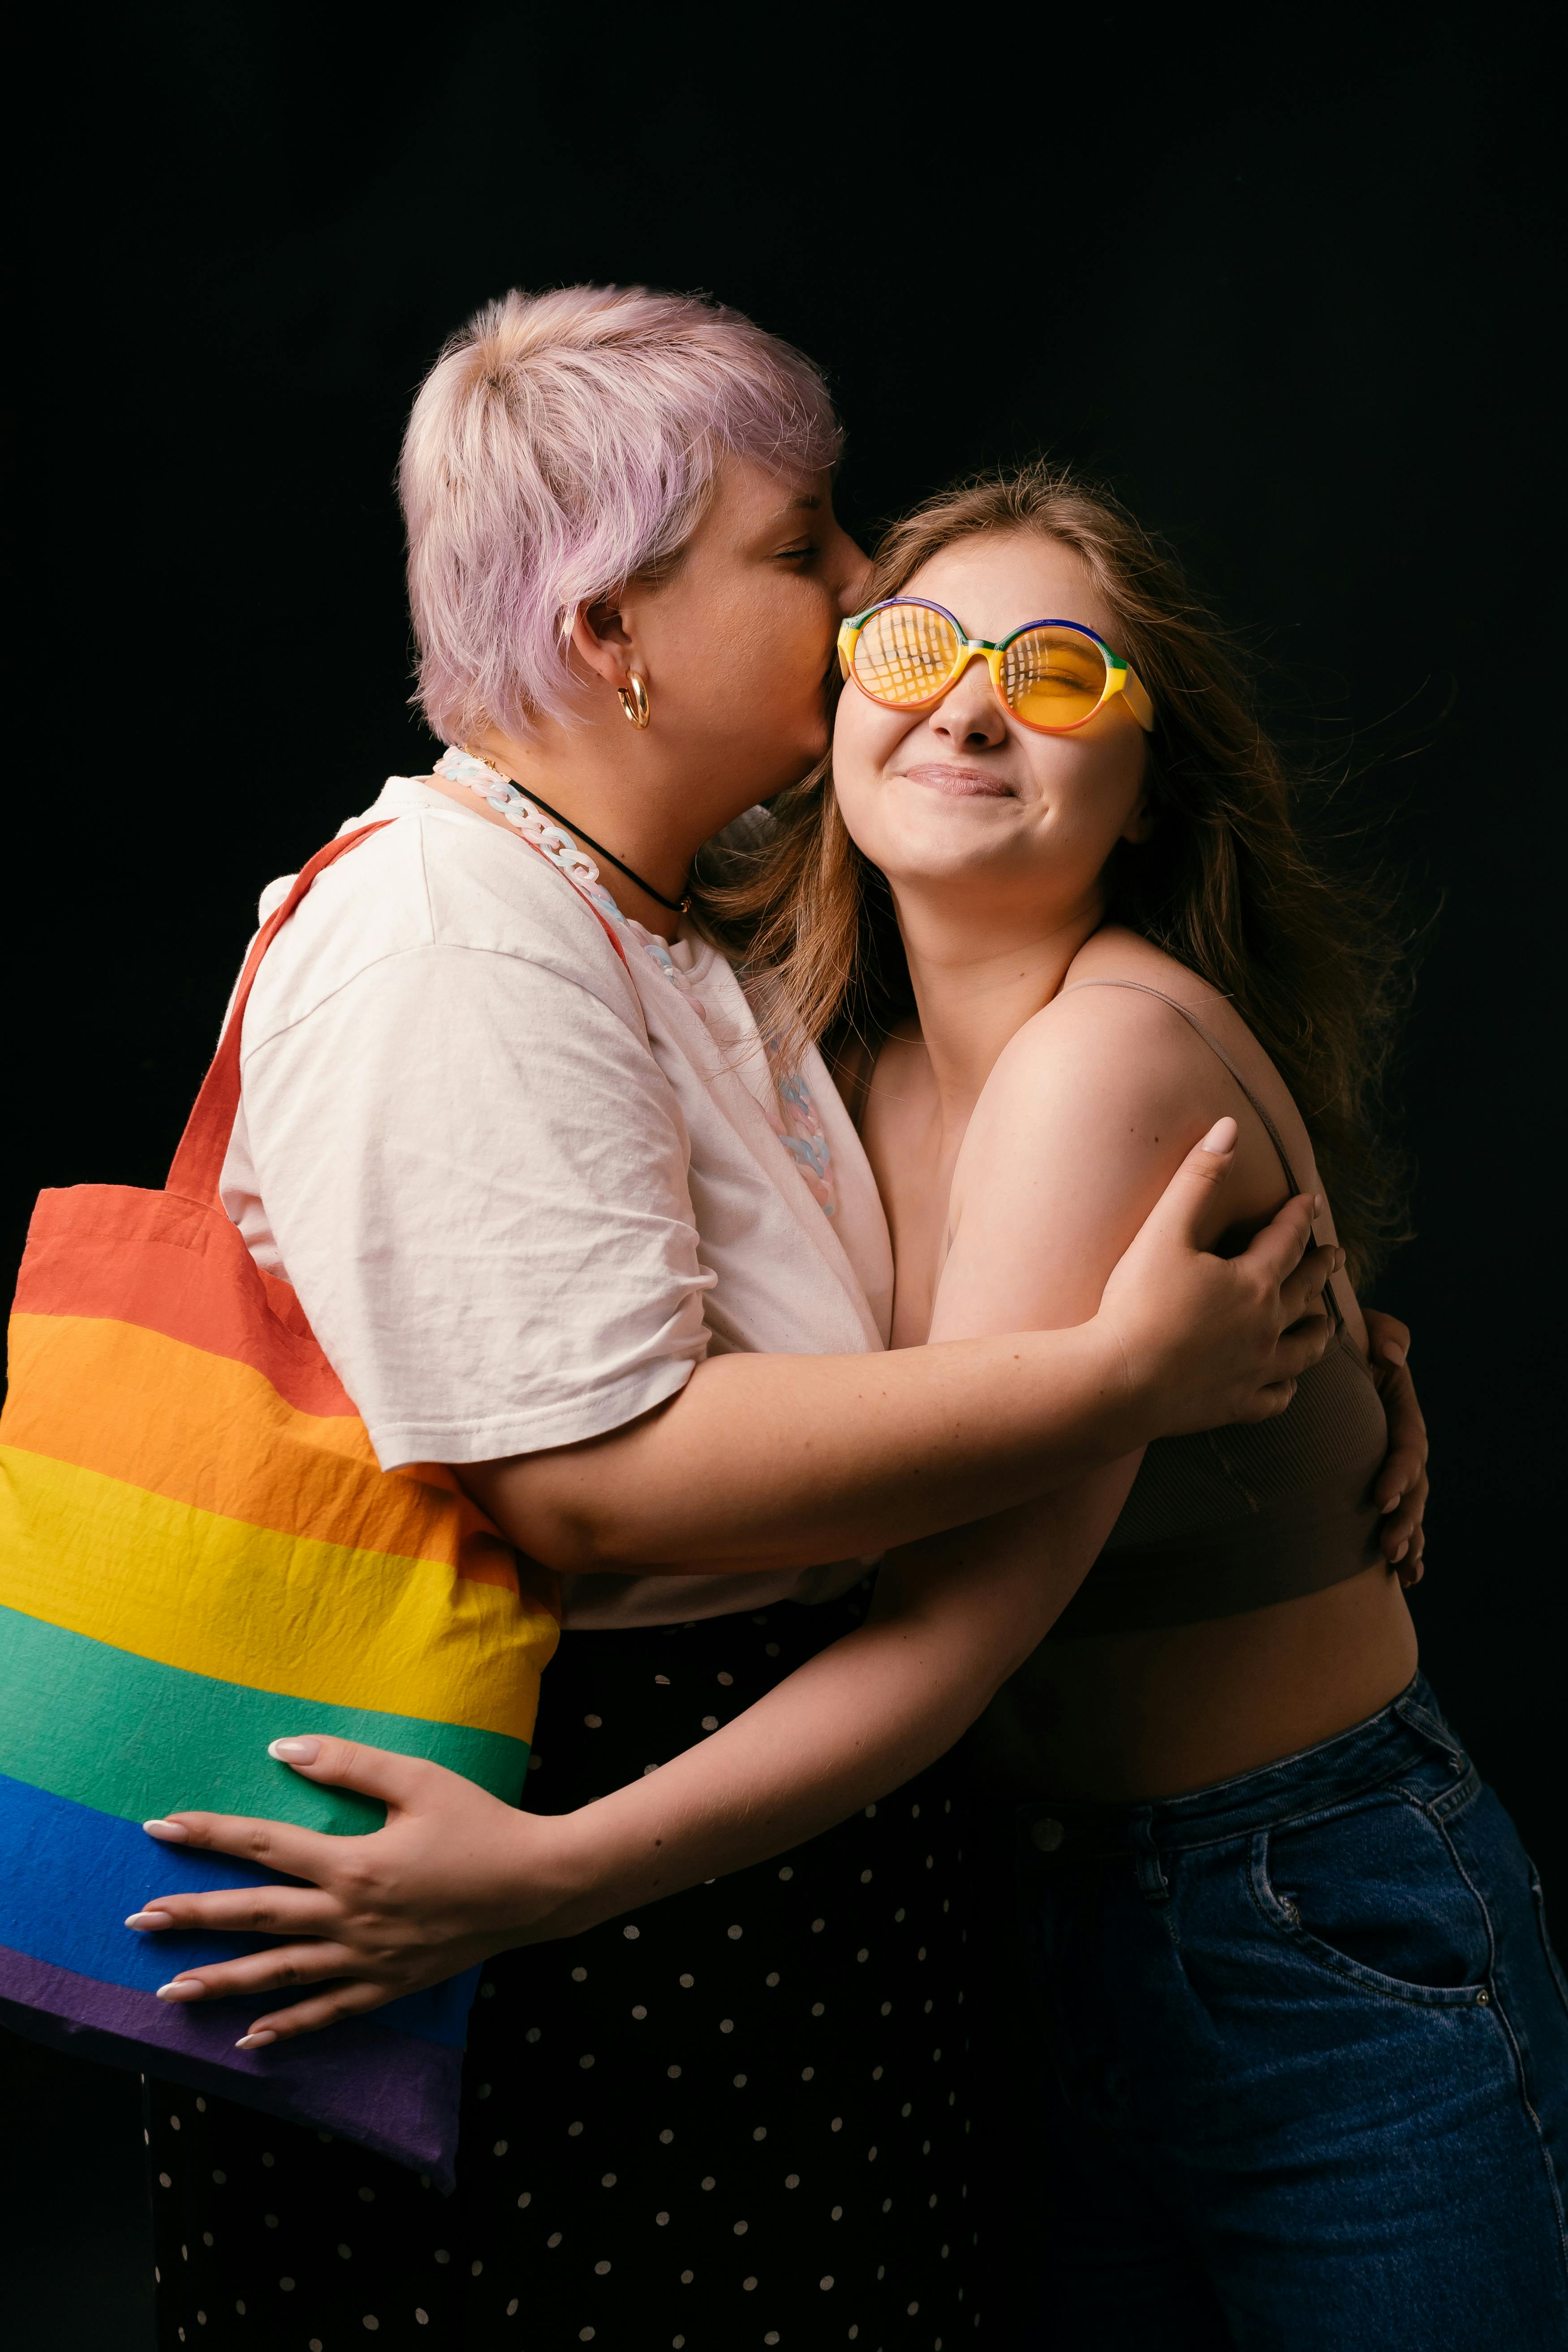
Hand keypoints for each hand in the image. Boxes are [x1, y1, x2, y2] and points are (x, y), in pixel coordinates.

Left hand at [127, 1737, 575, 2045]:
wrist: (538, 1885)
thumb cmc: (481, 1823)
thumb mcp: (419, 1781)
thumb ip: (350, 1765)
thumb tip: (282, 1750)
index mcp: (353, 1864)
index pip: (263, 1846)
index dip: (208, 1835)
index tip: (159, 1829)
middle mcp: (350, 1917)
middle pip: (255, 1917)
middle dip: (192, 1918)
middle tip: (138, 1921)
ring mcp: (367, 1959)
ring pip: (279, 1974)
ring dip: (221, 1981)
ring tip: (169, 1991)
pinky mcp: (389, 1985)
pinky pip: (328, 2012)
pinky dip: (287, 2027)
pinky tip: (250, 2039)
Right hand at [1099, 1117, 1339, 1437]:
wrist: (1119, 1383)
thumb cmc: (1137, 1304)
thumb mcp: (1164, 1232)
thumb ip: (1199, 1178)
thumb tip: (1229, 1126)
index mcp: (1254, 1282)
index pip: (1288, 1239)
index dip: (1300, 1216)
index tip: (1312, 1202)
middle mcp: (1267, 1327)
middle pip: (1306, 1291)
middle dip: (1320, 1268)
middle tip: (1334, 1255)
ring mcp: (1256, 1370)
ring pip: (1305, 1349)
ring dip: (1318, 1329)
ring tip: (1324, 1320)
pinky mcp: (1238, 1405)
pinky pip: (1278, 1397)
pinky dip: (1288, 1387)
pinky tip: (1288, 1383)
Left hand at [1363, 1308, 1428, 1585]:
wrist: (1323, 1354)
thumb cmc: (1345, 1340)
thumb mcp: (1366, 1328)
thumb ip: (1384, 1333)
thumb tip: (1392, 1351)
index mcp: (1401, 1408)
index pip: (1408, 1444)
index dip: (1400, 1471)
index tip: (1382, 1496)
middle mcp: (1401, 1441)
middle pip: (1414, 1485)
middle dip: (1406, 1518)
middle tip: (1388, 1545)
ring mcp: (1392, 1463)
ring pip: (1410, 1507)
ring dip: (1408, 1538)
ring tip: (1398, 1566)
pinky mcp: (1377, 1480)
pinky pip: (1397, 1517)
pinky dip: (1406, 1546)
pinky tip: (1405, 1577)